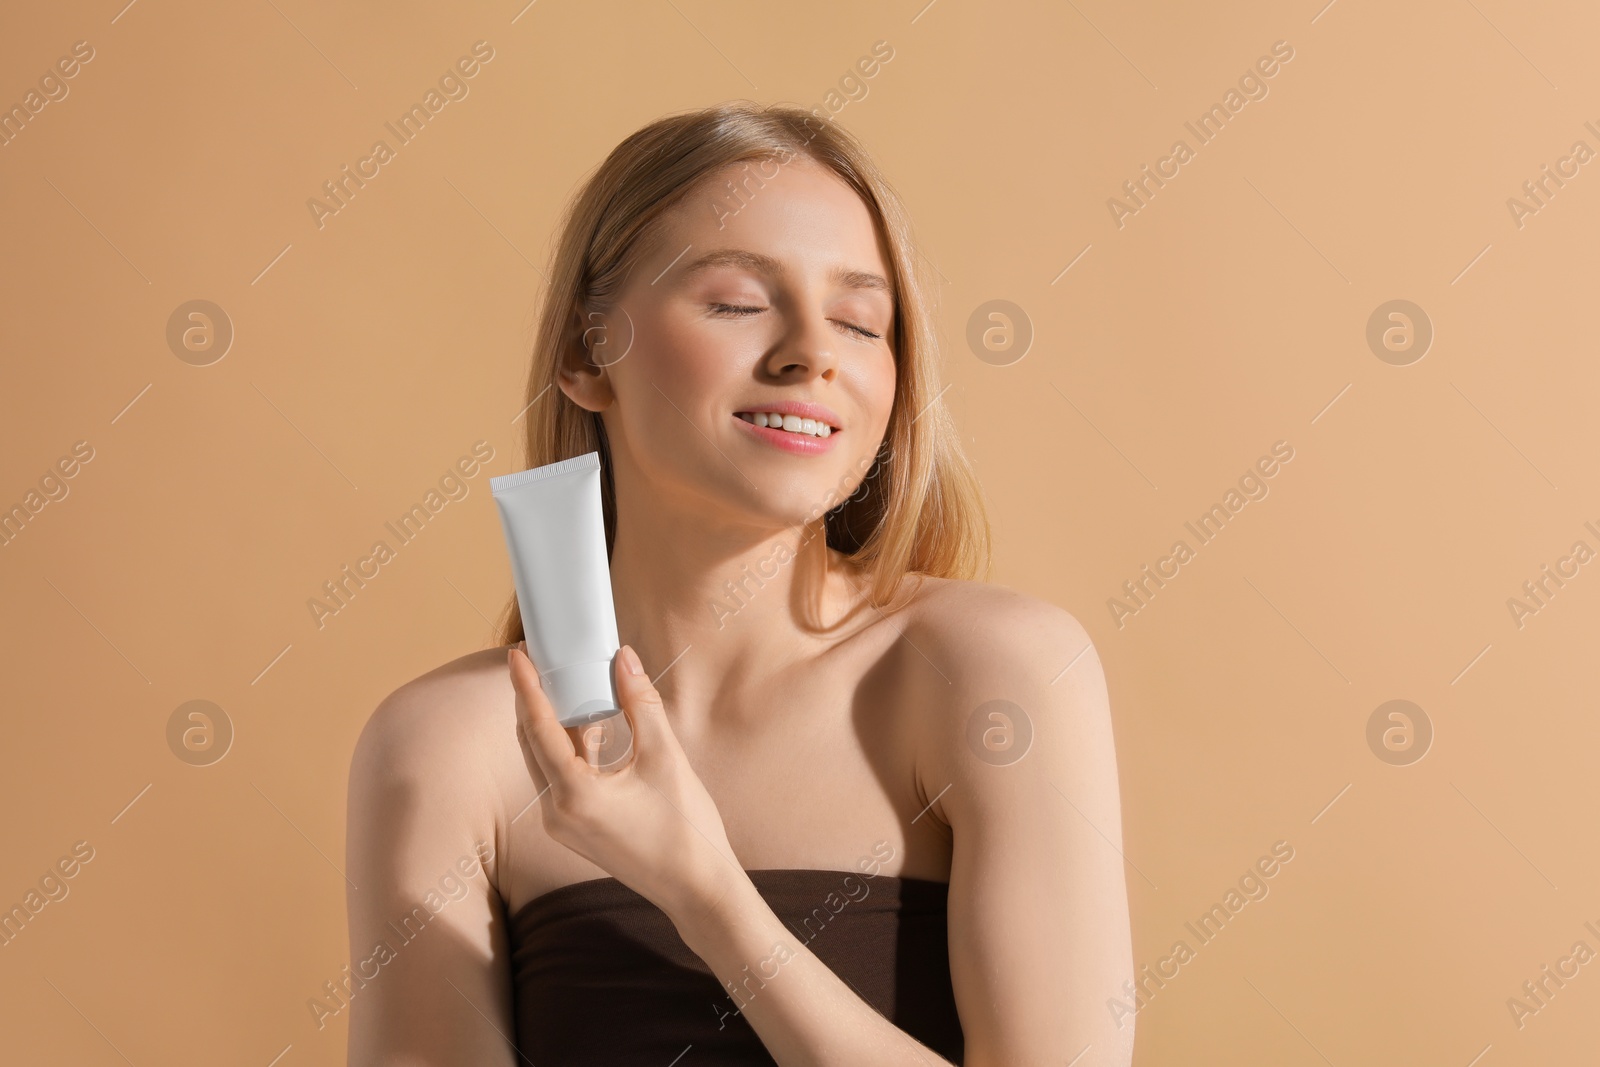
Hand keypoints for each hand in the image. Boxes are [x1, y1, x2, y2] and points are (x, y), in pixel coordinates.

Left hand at [507, 641, 743, 922]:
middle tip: (536, 661)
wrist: (697, 888)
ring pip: (544, 761)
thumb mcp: (666, 757)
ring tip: (559, 685)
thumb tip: (624, 660)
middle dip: (532, 700)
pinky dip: (568, 748)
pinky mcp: (575, 829)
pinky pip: (560, 778)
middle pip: (532, 744)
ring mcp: (563, 825)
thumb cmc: (685, 830)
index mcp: (574, 796)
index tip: (517, 654)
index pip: (538, 729)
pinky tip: (587, 725)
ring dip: (550, 724)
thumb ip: (641, 704)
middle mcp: (558, 813)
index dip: (526, 687)